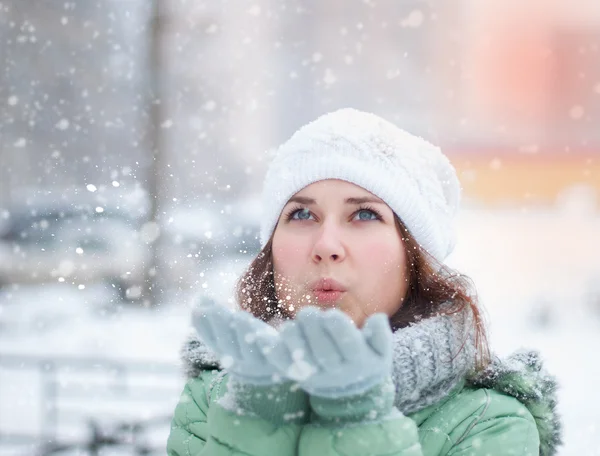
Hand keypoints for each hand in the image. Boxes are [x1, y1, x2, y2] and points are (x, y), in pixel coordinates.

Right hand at [192, 297, 280, 385]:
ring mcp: (259, 366)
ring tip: (239, 316)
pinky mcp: (278, 363)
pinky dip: (266, 346)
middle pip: (227, 346)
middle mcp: (239, 364)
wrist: (285, 364)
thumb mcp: (236, 329)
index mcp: (227, 354)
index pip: (211, 340)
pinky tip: (262, 334)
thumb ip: (220, 316)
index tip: (196, 309)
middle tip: (212, 309)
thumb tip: (200, 298)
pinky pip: (273, 357)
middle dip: (220, 327)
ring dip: (243, 333)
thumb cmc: (256, 343)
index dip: (203, 326)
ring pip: (249, 352)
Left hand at [258, 306, 392, 397]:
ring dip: (294, 345)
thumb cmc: (366, 360)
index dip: (339, 331)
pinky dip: (275, 355)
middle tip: (305, 313)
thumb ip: (380, 335)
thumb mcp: (380, 351)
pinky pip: (284, 367)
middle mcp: (336, 372)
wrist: (351, 392)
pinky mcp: (298, 376)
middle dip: (314, 333)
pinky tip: (264, 341)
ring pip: (303, 362)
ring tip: (288, 327)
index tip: (331, 315)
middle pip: (324, 353)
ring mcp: (316, 376)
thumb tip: (379, 318)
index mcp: (358, 362)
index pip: (348, 345)